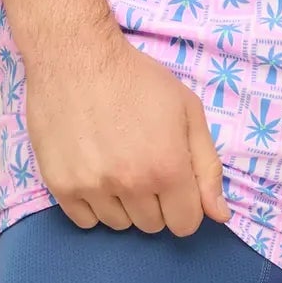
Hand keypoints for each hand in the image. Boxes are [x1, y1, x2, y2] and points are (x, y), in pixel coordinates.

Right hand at [22, 26, 231, 235]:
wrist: (78, 57)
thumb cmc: (138, 79)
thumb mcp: (188, 109)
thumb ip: (207, 165)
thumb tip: (220, 215)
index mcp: (167, 167)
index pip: (185, 224)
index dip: (185, 204)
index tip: (174, 181)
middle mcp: (130, 185)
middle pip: (152, 225)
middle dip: (155, 201)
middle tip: (143, 163)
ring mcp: (92, 188)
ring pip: (119, 225)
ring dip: (123, 203)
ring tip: (117, 163)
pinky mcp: (61, 186)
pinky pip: (85, 221)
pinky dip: (93, 204)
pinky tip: (95, 171)